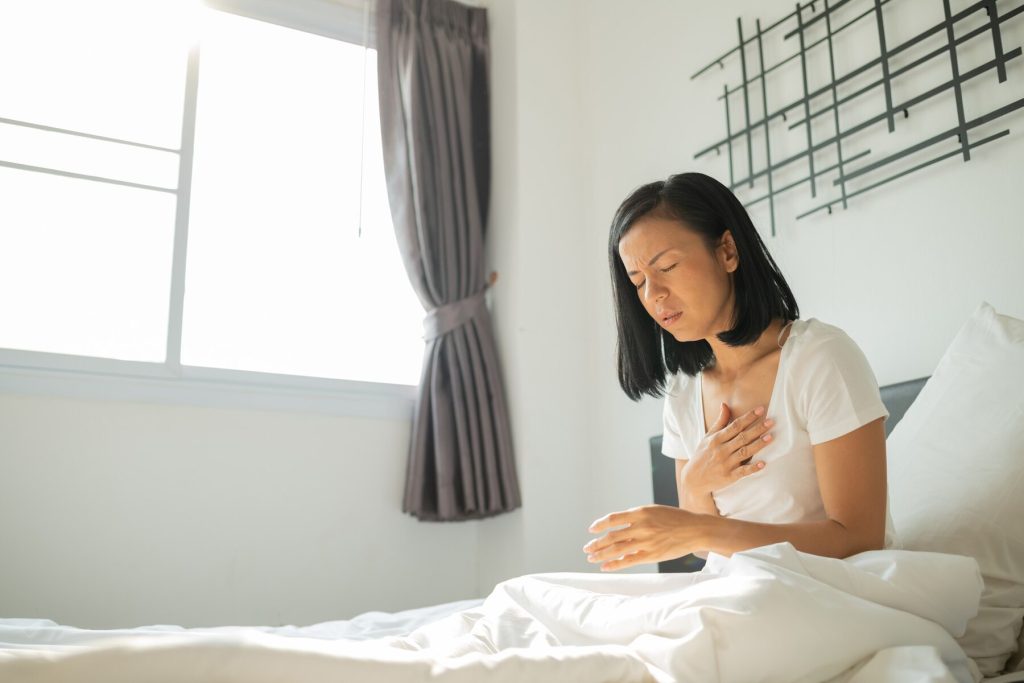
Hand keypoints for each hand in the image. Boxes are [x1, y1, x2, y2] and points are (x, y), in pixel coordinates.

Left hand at [583, 505, 706, 570]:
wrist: (695, 530)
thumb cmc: (674, 519)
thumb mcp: (654, 511)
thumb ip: (636, 517)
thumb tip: (618, 526)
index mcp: (641, 512)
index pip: (614, 519)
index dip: (600, 525)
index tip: (591, 530)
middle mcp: (642, 526)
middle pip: (612, 536)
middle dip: (597, 543)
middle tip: (586, 548)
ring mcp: (646, 541)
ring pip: (617, 549)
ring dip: (601, 554)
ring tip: (591, 558)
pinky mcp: (652, 555)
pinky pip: (629, 561)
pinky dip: (615, 564)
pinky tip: (605, 566)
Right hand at [681, 403, 772, 496]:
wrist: (693, 479)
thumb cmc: (702, 455)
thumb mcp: (708, 437)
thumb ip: (719, 421)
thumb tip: (725, 404)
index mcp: (716, 439)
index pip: (735, 425)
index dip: (748, 417)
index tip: (760, 409)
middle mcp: (721, 450)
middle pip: (742, 437)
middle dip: (757, 429)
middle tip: (771, 421)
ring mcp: (726, 464)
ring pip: (745, 452)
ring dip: (758, 445)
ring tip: (770, 437)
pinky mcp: (729, 477)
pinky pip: (743, 472)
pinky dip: (752, 468)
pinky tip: (763, 464)